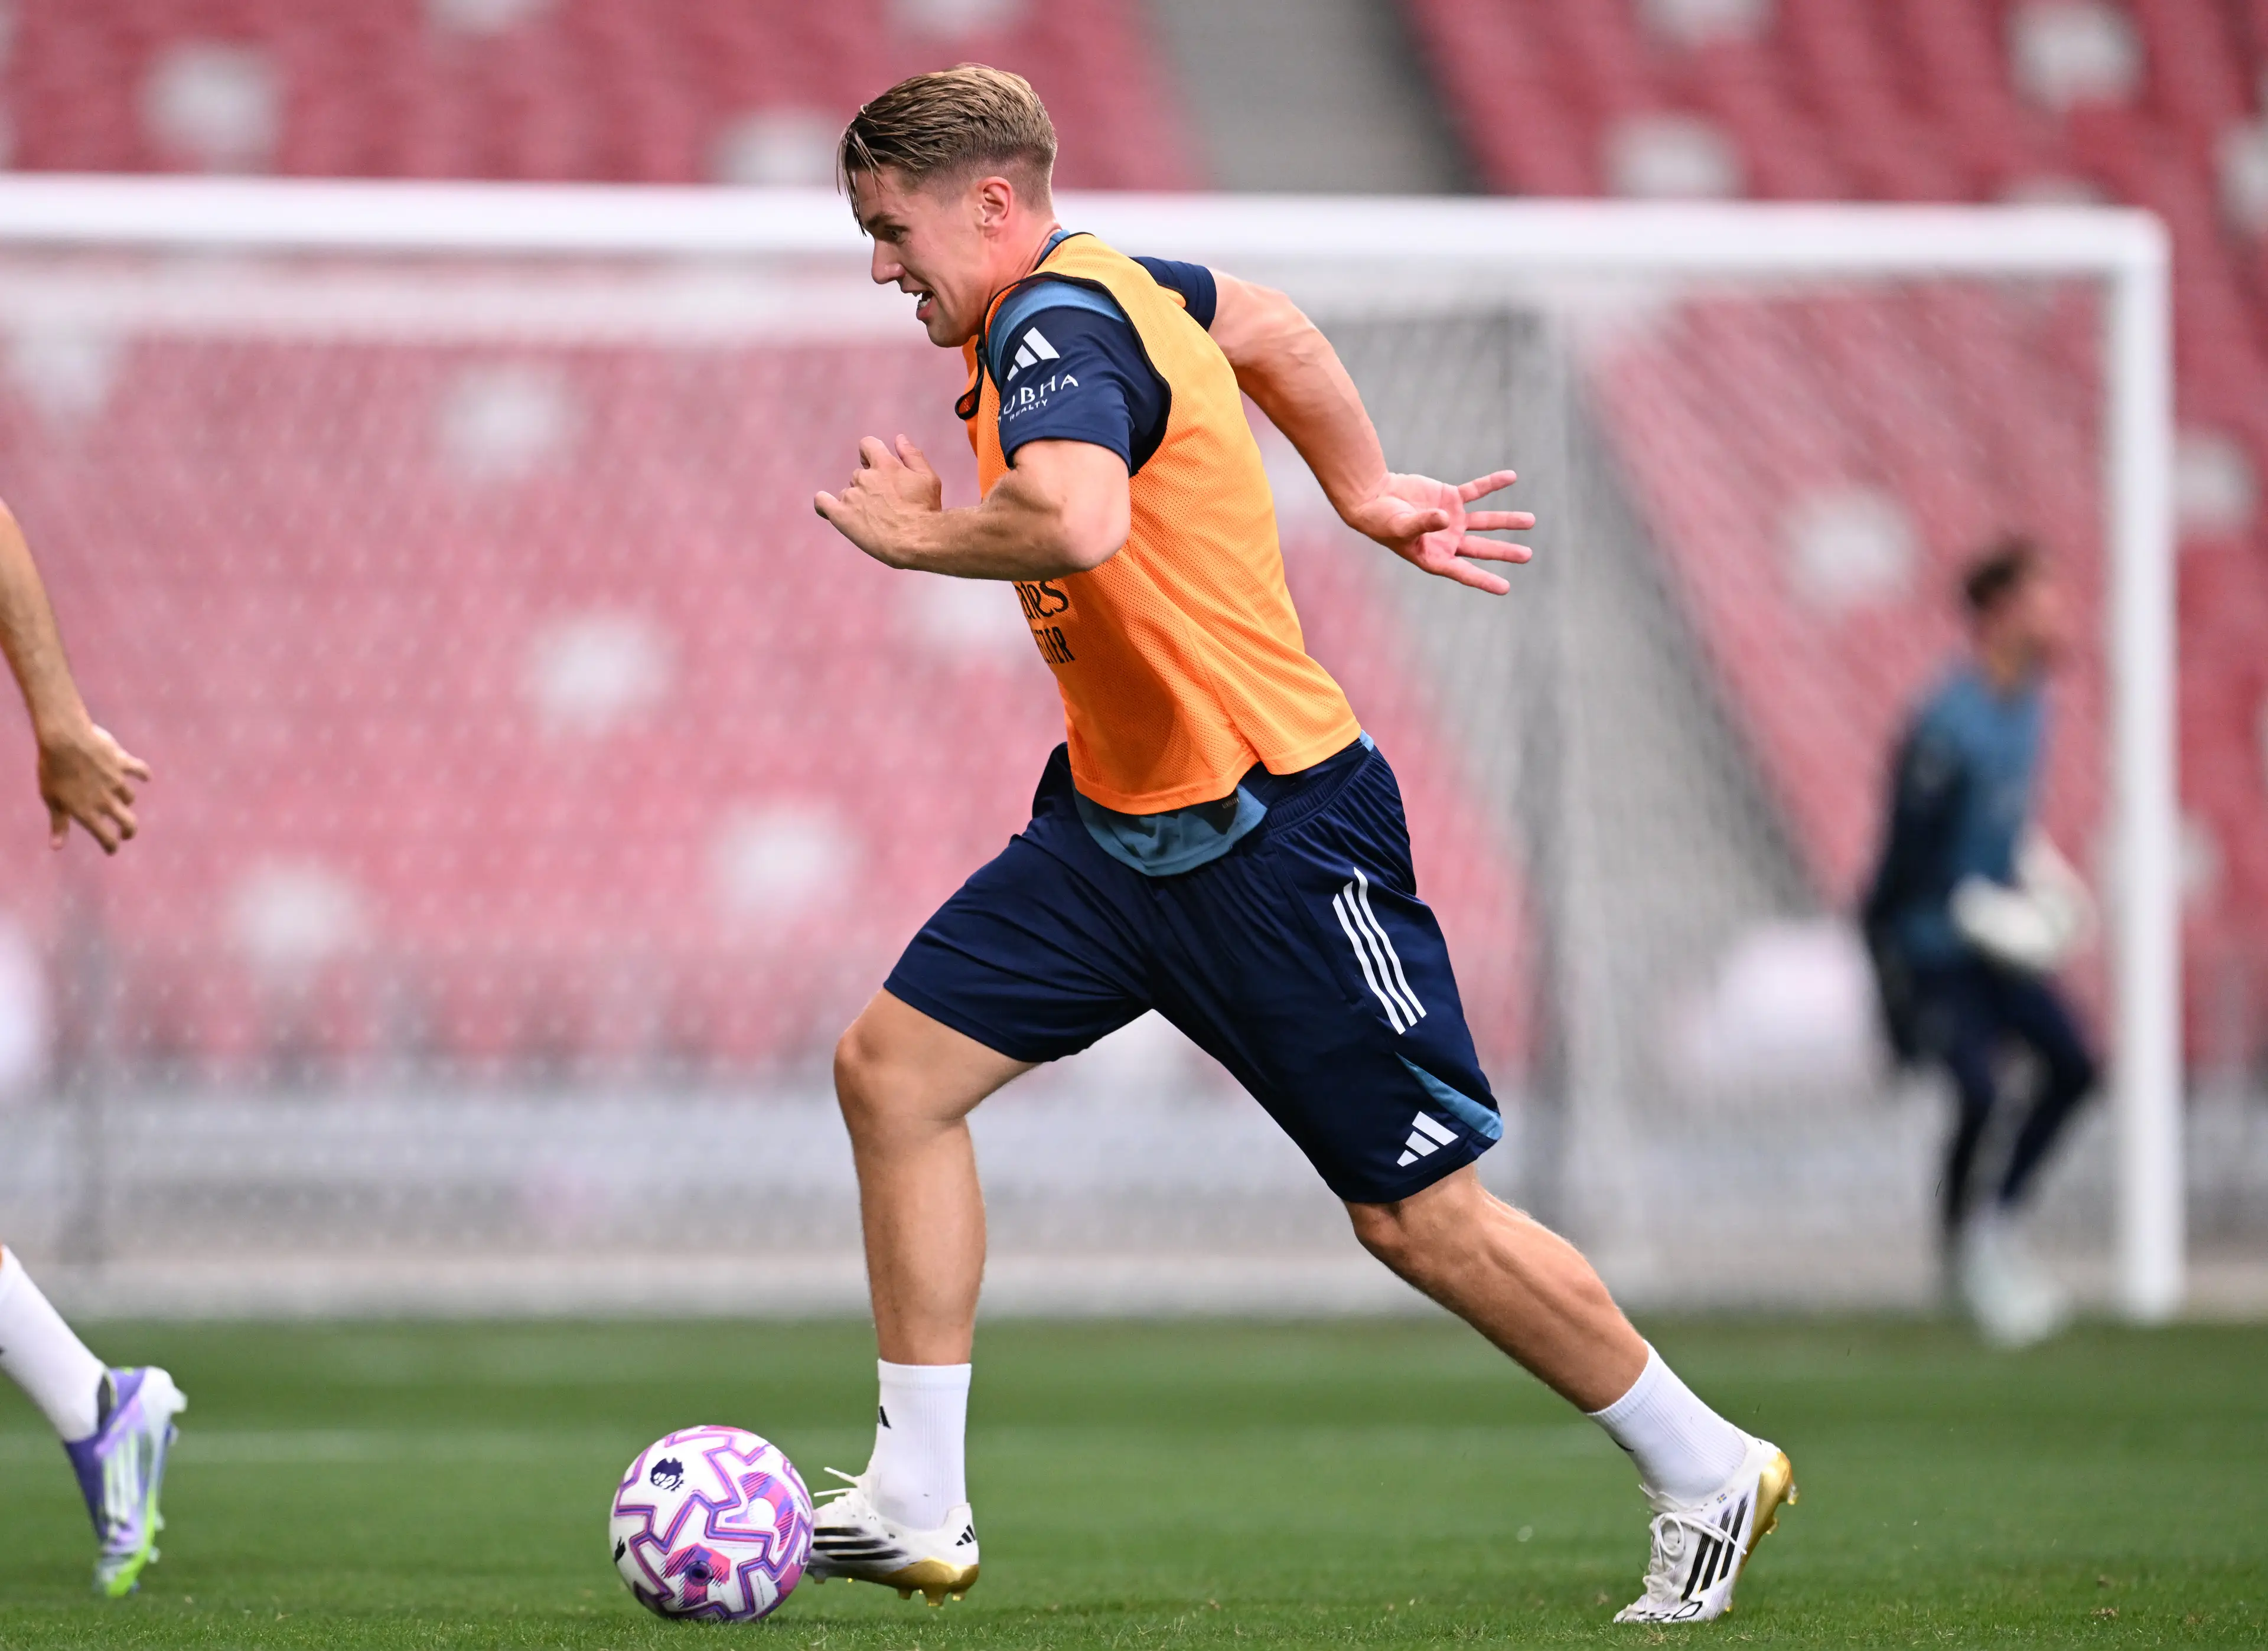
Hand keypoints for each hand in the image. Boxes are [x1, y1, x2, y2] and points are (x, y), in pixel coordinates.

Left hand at [39, 719, 149, 853]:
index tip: (112, 849)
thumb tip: (57, 847)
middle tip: (127, 833)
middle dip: (129, 831)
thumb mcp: (51, 800)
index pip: (105, 836)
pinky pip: (139, 770)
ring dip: (126, 800)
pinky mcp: (122, 763)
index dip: (111, 846)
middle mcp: (106, 800)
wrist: (65, 741)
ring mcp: (116, 781)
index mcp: (88, 812)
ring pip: (129, 797)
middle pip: (128, 822)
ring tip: (122, 799)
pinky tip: (145, 777)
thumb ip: (59, 824)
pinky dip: (143, 774)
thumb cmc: (52, 771)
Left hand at [814, 436, 943, 567]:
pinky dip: (823, 504)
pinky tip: (829, 510)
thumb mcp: (928, 478)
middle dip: (869, 486)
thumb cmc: (925, 510)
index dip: (870, 454)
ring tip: (873, 520)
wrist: (915, 541)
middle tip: (885, 506)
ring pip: (847, 493)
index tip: (874, 465)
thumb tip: (899, 438)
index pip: (867, 445)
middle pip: (859, 475)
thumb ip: (912, 455)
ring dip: (857, 501)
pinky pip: (822, 504)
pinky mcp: (841, 516)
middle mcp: (864, 476)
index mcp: (884, 464)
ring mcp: (850, 496)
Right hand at [1341, 469, 1533, 594]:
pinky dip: (1492, 483)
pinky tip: (1511, 476)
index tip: (1505, 588)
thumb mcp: (1400, 526)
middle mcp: (1447, 541)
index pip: (1463, 571)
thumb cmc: (1381, 520)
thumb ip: (1424, 523)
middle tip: (1527, 555)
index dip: (1484, 580)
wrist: (1373, 498)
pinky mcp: (1450, 498)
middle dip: (1504, 551)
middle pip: (1481, 548)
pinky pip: (1476, 490)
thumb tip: (1446, 517)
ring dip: (1506, 520)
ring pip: (1485, 521)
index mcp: (1434, 557)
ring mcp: (1451, 519)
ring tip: (1530, 521)